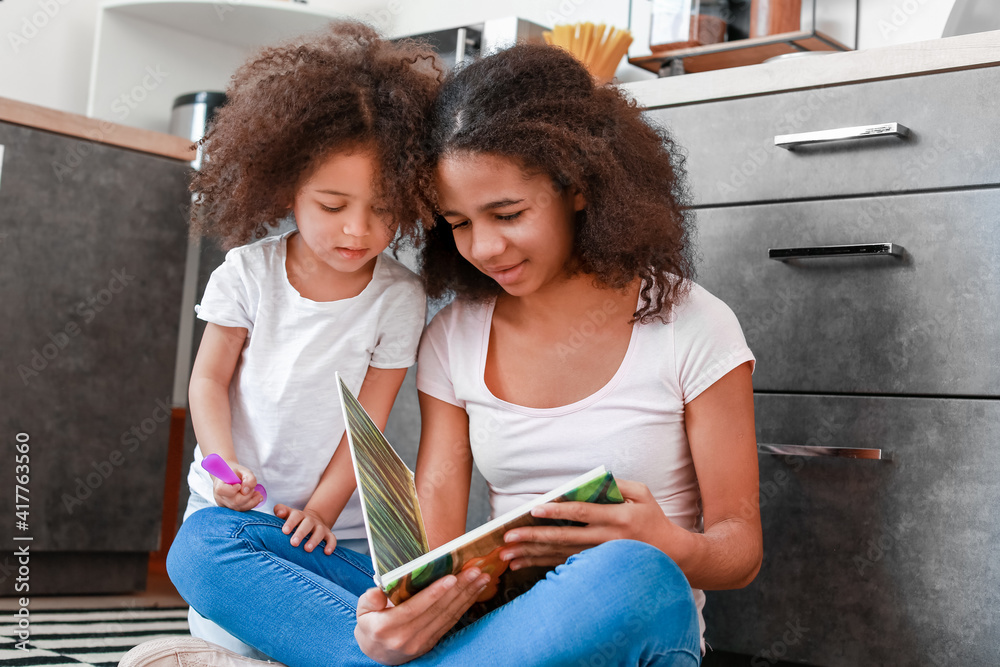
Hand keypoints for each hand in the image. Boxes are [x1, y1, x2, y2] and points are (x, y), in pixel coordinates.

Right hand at [211, 462, 263, 511]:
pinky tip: (255, 498)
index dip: (233, 489)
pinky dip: (250, 504)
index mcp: (219, 484)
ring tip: (258, 494)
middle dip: (248, 496)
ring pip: (239, 508)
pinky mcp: (229, 508)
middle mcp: (219, 496)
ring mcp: (223, 504)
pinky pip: (240, 509)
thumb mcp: (244, 471)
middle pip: (234, 502)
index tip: (239, 485)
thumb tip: (247, 491)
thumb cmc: (236, 473)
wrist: (228, 476)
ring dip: (252, 502)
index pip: (222, 490)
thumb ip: (249, 478)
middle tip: (254, 489)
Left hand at [274, 504, 335, 554]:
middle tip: (294, 543)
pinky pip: (332, 539)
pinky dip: (331, 545)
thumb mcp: (288, 514)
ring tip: (307, 549)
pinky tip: (327, 552)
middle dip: (301, 533)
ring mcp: (320, 527)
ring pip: (319, 532)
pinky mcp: (328, 534)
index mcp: (299, 515)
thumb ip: (281, 510)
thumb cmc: (295, 521)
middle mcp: (311, 520)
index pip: (296, 516)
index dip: (291, 523)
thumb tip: (279, 512)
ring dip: (314, 540)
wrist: (313, 520)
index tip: (285, 531)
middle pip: (307, 524)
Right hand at [354, 567, 490, 664]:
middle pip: (437, 610)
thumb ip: (369, 599)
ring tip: (481, 578)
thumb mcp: (362, 611)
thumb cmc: (371, 625)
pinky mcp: (432, 642)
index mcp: (387, 627)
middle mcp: (406, 637)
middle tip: (475, 571)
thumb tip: (381, 590)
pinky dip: (464, 606)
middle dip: (459, 589)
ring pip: (448, 616)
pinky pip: (450, 622)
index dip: (434, 593)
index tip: (451, 578)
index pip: (415, 608)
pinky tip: (474, 592)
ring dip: (467, 596)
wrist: (376, 655)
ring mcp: (421, 642)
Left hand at [498, 479, 680, 569]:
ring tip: (507, 555)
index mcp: (617, 517)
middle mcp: (606, 539)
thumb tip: (588, 480)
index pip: (581, 513)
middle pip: (564, 539)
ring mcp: (600, 556)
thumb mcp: (643, 493)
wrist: (672, 554)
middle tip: (508, 538)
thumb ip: (618, 484)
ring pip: (560, 555)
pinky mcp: (596, 567)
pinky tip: (523, 565)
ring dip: (532, 555)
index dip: (557, 512)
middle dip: (534, 538)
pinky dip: (542, 565)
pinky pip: (565, 566)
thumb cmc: (653, 519)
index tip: (534, 510)